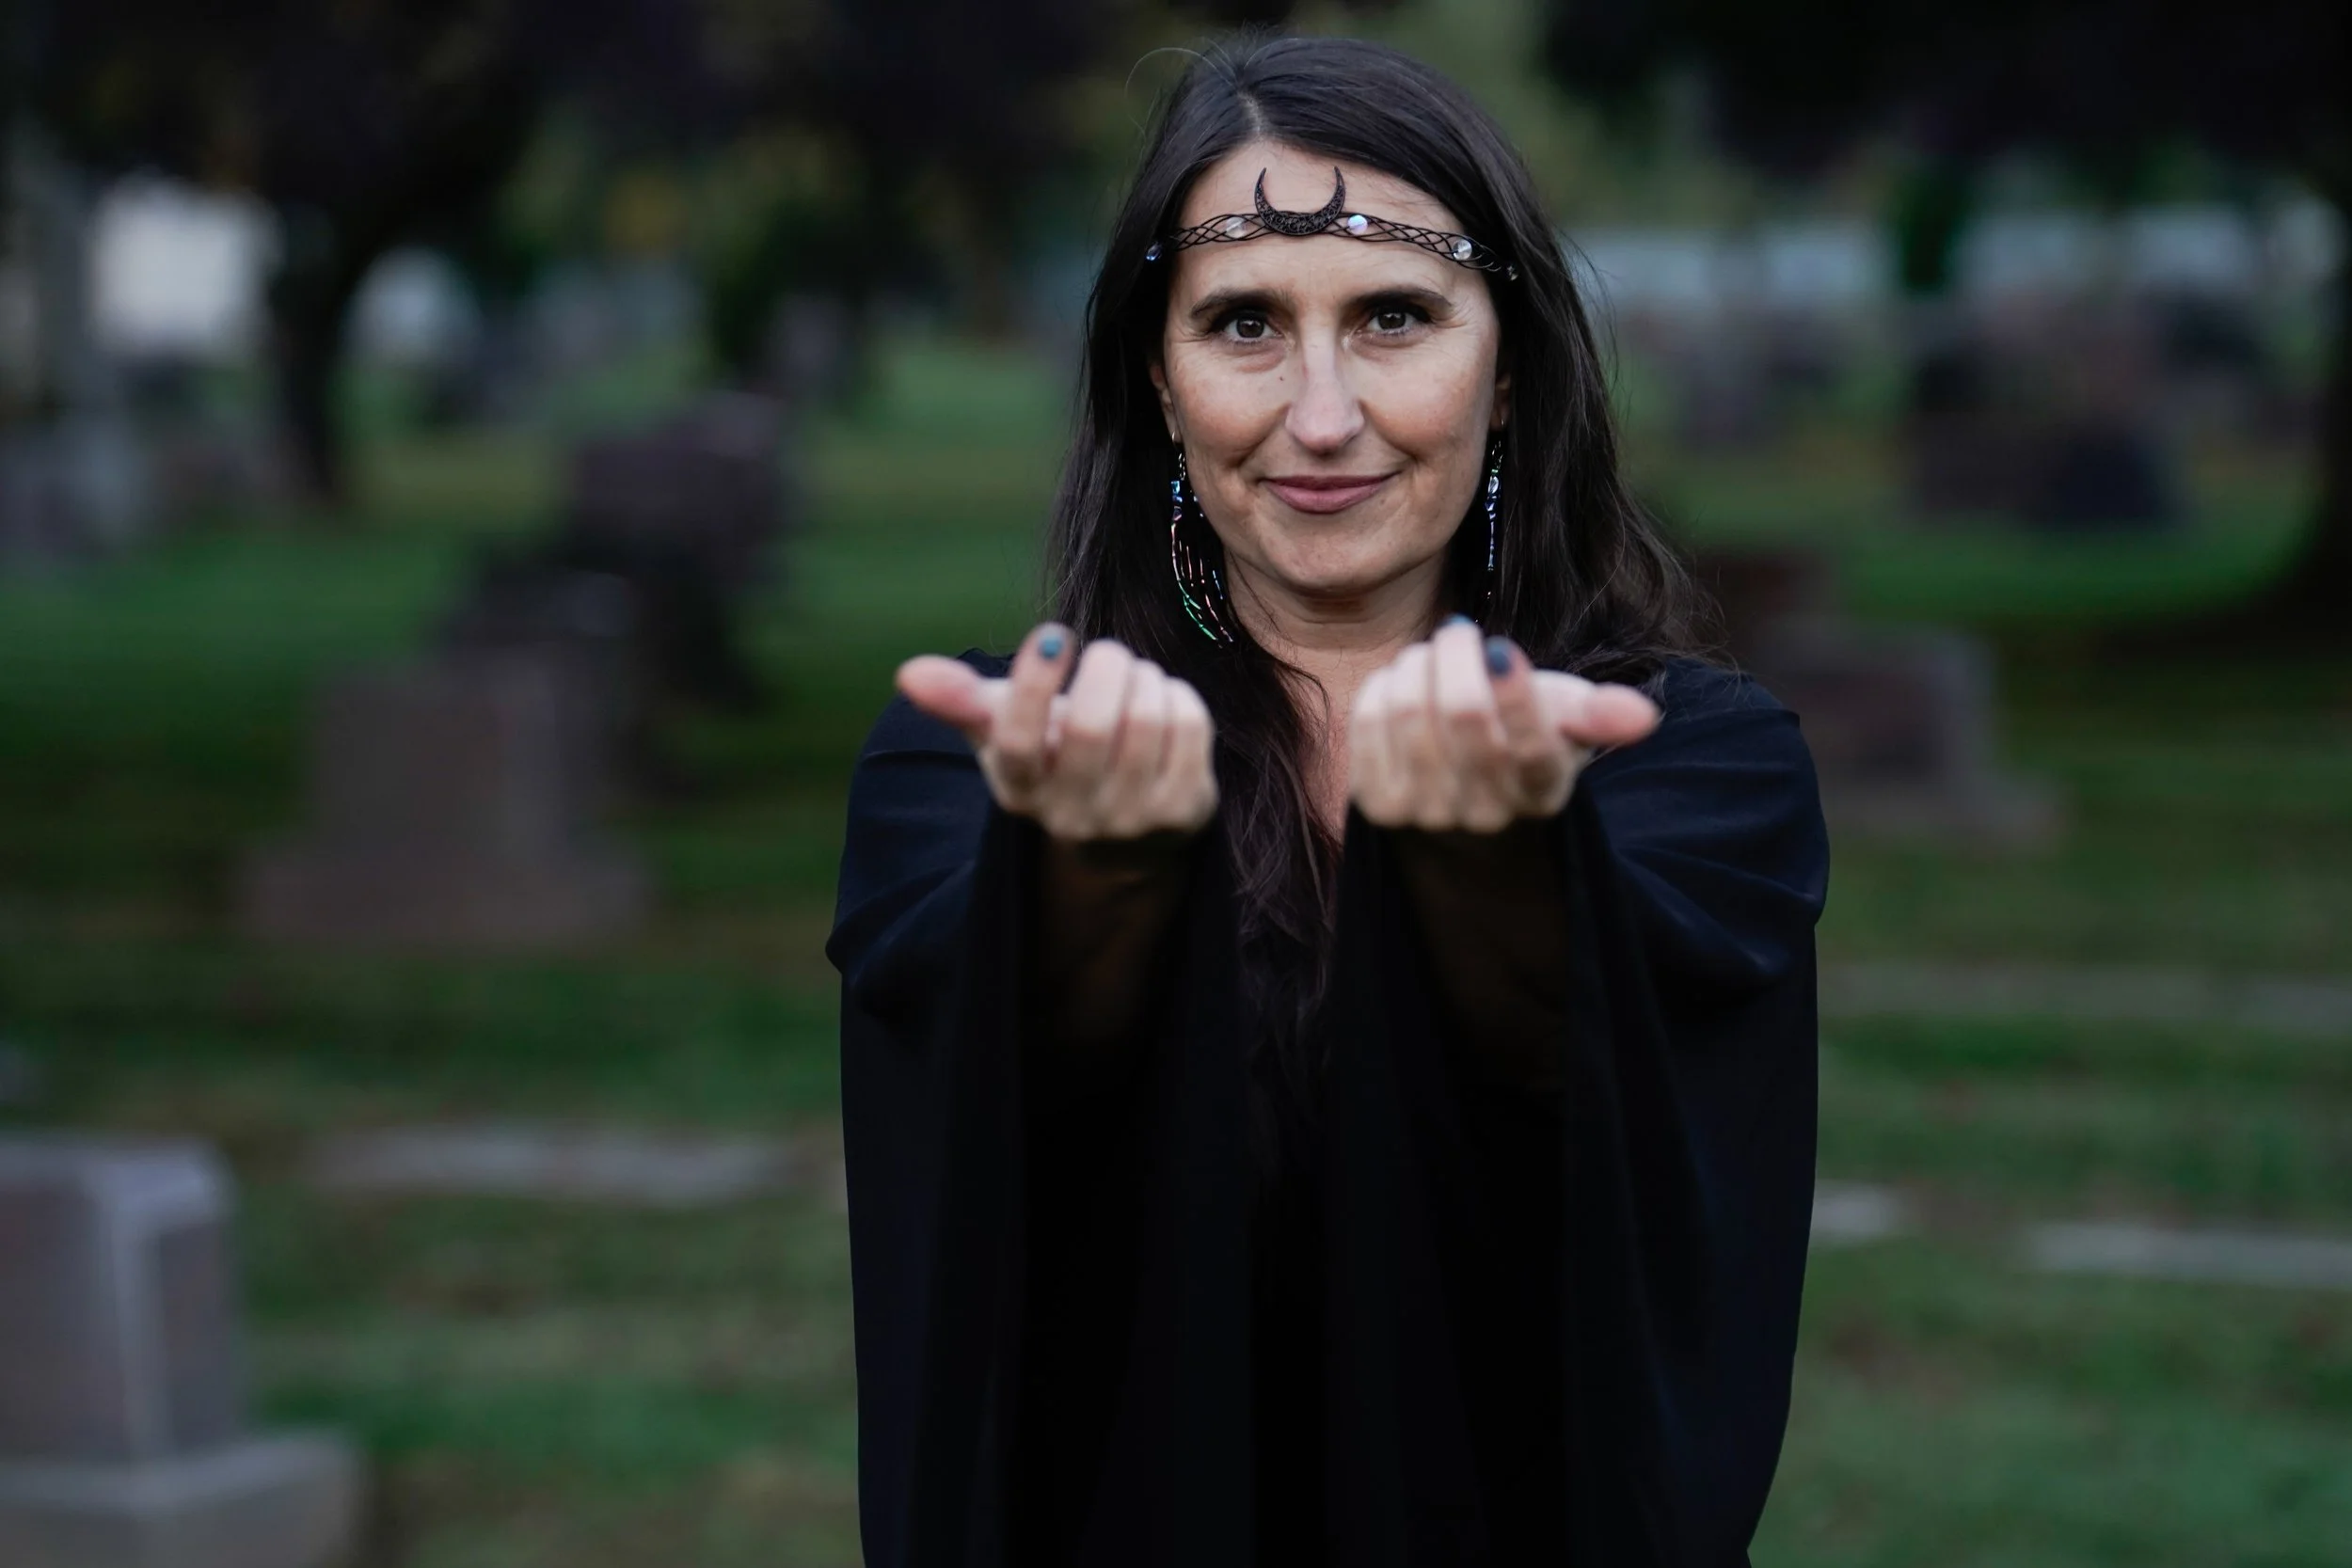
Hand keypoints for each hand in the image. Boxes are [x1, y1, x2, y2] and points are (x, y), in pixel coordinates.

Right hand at [896, 624, 1217, 841]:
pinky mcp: (1184, 812)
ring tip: (1134, 679)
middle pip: (1090, 725)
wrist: (1122, 840)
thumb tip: (909, 673)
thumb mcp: (1003, 733)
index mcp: (1017, 789)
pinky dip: (1177, 696)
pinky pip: (1189, 726)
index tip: (1052, 635)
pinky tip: (1165, 703)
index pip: (1016, 739)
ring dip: (1143, 677)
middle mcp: (1070, 815)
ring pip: (1145, 718)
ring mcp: (1130, 820)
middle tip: (1106, 655)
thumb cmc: (1054, 761)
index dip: (1033, 682)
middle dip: (1104, 667)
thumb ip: (959, 701)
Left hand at [1349, 616, 1660, 831]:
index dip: (1515, 693)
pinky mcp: (1376, 805)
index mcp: (1542, 792)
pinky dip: (1383, 685)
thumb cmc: (1518, 740)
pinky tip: (1400, 682)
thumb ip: (1601, 715)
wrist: (1458, 800)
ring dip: (1418, 664)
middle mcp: (1486, 815)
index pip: (1532, 747)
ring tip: (1432, 656)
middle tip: (1459, 633)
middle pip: (1464, 712)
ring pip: (1410, 710)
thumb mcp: (1563, 722)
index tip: (1500, 649)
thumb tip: (1645, 716)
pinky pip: (1368, 721)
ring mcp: (1427, 815)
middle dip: (1457, 654)